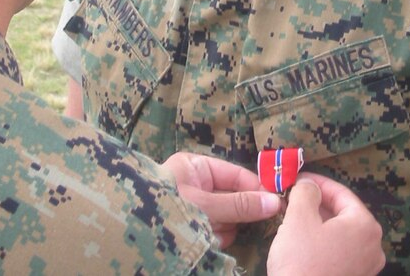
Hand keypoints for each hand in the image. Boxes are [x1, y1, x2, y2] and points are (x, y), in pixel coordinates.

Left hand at [162, 152, 281, 247]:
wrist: (134, 236)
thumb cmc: (167, 209)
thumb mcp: (206, 205)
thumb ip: (240, 204)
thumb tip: (275, 202)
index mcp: (195, 167)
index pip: (234, 174)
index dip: (255, 187)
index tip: (275, 202)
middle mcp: (195, 185)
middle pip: (232, 197)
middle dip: (237, 212)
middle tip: (247, 221)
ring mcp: (193, 208)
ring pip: (226, 218)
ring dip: (225, 228)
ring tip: (212, 232)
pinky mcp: (192, 229)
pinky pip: (216, 233)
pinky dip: (216, 238)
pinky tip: (207, 242)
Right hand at [267, 174, 384, 275]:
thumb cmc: (302, 261)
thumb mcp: (299, 217)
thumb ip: (306, 192)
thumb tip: (310, 185)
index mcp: (366, 225)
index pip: (342, 193)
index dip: (317, 183)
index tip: (298, 179)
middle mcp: (373, 246)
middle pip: (343, 214)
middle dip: (317, 203)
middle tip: (293, 198)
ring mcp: (366, 268)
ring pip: (340, 234)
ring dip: (318, 223)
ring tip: (294, 218)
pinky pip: (339, 253)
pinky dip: (323, 243)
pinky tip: (302, 243)